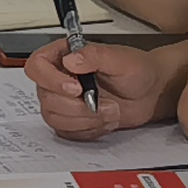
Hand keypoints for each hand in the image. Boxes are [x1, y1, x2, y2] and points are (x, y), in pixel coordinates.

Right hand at [33, 39, 170, 137]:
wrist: (150, 93)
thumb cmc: (137, 71)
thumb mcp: (120, 59)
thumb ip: (94, 56)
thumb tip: (70, 60)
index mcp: (63, 55)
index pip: (37, 66)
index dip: (51, 80)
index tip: (77, 88)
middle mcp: (58, 78)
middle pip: (45, 98)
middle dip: (77, 107)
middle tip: (103, 103)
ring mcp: (62, 101)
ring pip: (54, 118)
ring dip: (85, 119)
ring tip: (109, 111)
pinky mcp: (70, 120)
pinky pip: (66, 132)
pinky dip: (88, 130)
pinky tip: (105, 119)